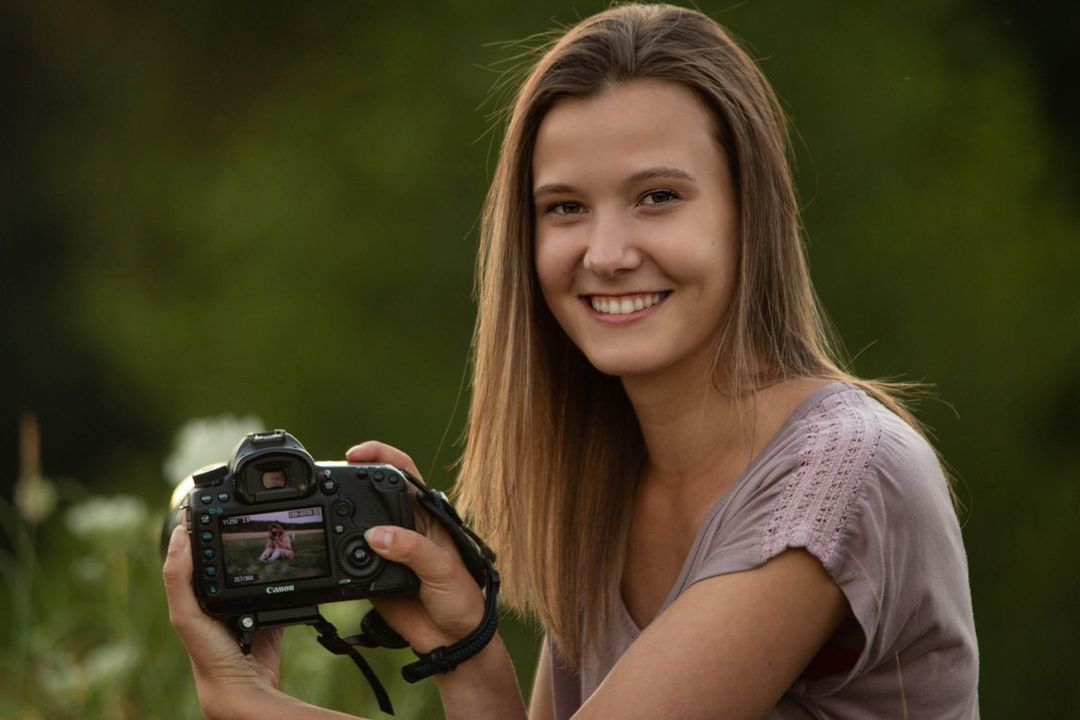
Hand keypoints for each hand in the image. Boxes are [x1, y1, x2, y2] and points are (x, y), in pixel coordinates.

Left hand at [162, 525, 283, 716]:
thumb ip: (178, 577)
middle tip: (254, 512)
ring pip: (260, 567)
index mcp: (199, 592)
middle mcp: (224, 594)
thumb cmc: (209, 655)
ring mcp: (250, 601)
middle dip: (243, 535)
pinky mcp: (274, 610)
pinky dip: (288, 576)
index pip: (200, 550)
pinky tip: (291, 565)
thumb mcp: (186, 614)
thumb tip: (178, 534)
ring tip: (275, 533)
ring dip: (269, 554)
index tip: (217, 500)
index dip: (206, 525)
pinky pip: (283, 585)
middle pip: (234, 554)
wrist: (245, 687)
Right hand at [346, 441, 486, 653]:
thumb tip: (376, 536)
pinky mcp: (370, 574)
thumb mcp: (443, 568)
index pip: (402, 471)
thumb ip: (412, 549)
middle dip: (350, 483)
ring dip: (340, 520)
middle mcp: (404, 527)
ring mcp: (386, 550)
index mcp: (426, 514)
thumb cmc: (462, 597)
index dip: (380, 455)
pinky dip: (337, 556)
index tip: (356, 454)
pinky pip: (348, 561)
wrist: (454, 639)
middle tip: (331, 483)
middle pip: (372, 494)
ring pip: (356, 525)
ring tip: (329, 518)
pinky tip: (333, 556)